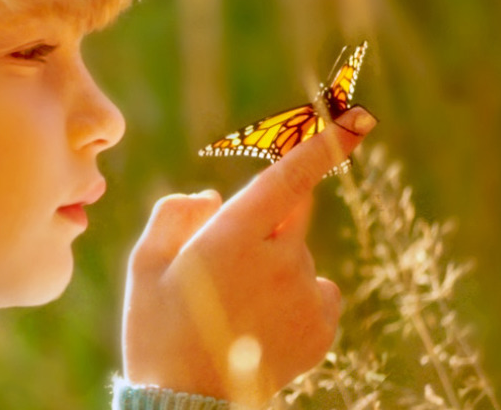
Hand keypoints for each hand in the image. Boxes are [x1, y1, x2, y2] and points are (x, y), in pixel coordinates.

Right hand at [122, 106, 376, 406]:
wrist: (188, 409)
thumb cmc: (158, 333)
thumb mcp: (145, 266)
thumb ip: (176, 215)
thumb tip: (213, 199)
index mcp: (234, 236)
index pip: (288, 176)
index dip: (322, 144)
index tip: (354, 119)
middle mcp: (280, 259)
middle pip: (292, 212)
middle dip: (268, 218)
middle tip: (230, 257)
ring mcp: (305, 295)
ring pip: (299, 256)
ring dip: (276, 265)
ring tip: (235, 311)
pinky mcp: (321, 328)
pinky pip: (318, 291)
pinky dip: (297, 297)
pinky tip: (263, 326)